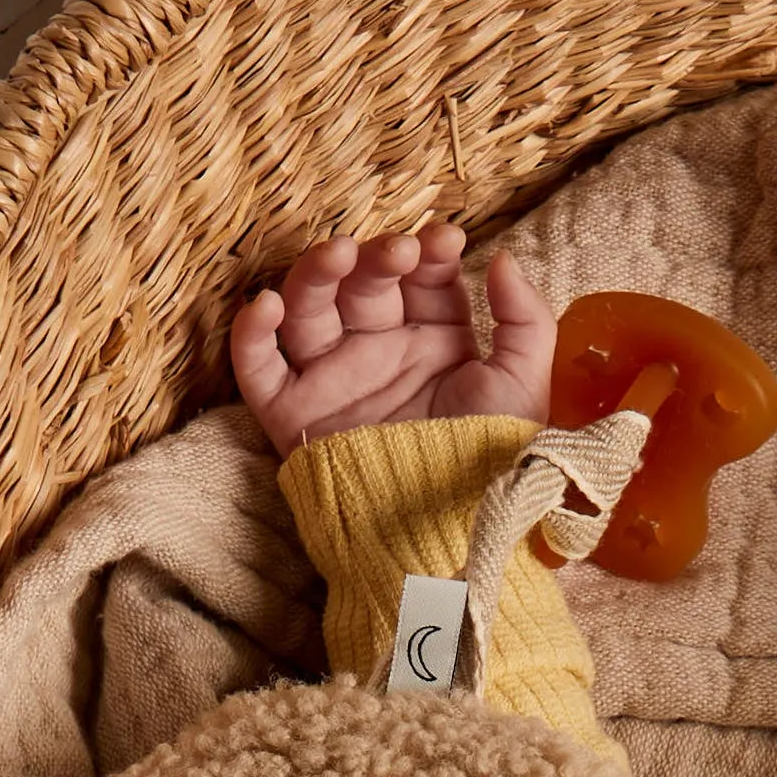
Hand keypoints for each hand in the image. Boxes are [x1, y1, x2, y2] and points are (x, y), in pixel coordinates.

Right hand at [229, 223, 553, 459]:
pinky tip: (268, 305)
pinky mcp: (293, 415)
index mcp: (435, 346)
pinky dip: (252, 332)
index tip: (444, 241)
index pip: (423, 281)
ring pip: (309, 308)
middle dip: (377, 258)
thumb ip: (524, 321)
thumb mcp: (523, 389)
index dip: (429, 254)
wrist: (442, 534)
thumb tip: (505, 259)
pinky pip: (258, 365)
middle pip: (364, 284)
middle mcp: (381, 356)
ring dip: (316, 273)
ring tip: (337, 256)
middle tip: (397, 254)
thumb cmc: (486, 465)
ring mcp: (333, 381)